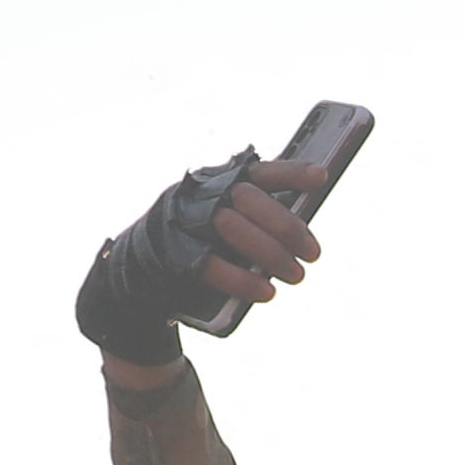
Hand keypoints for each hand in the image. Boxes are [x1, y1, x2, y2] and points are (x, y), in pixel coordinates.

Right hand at [80, 152, 330, 375]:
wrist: (144, 273)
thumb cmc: (202, 246)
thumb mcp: (228, 225)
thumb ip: (258, 221)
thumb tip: (304, 235)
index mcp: (217, 182)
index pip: (256, 171)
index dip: (289, 172)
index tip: (321, 177)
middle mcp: (198, 195)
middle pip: (246, 198)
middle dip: (286, 225)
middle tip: (314, 254)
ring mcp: (183, 222)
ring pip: (231, 227)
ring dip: (271, 254)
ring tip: (298, 275)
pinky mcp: (172, 253)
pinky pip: (211, 265)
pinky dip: (243, 281)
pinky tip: (267, 293)